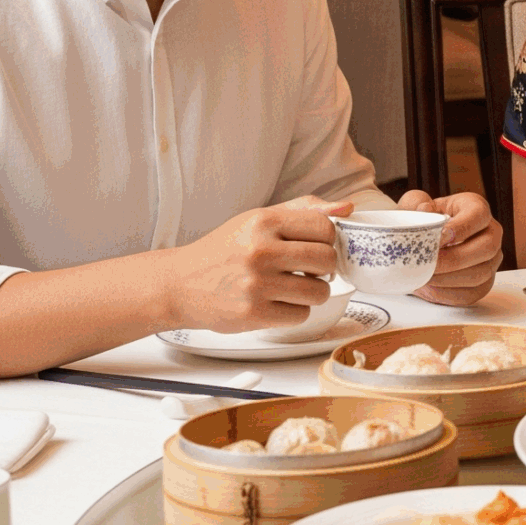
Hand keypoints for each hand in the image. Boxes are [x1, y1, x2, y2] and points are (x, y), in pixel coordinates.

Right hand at [165, 198, 349, 332]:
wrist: (179, 283)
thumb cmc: (224, 250)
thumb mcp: (258, 219)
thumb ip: (303, 210)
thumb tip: (346, 209)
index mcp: (263, 222)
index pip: (325, 228)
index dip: (327, 239)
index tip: (316, 246)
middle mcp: (260, 251)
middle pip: (327, 260)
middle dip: (324, 267)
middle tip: (308, 269)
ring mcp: (256, 284)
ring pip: (319, 292)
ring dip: (312, 292)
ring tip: (291, 286)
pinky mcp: (253, 314)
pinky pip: (301, 315)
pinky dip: (294, 311)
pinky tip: (276, 301)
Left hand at [398, 190, 503, 304]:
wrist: (422, 245)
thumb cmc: (421, 223)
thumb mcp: (414, 206)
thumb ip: (415, 202)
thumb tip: (424, 210)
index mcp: (476, 209)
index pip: (479, 215)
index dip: (462, 227)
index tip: (440, 238)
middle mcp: (491, 234)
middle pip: (487, 248)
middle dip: (455, 259)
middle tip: (428, 264)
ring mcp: (490, 261)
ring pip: (480, 274)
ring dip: (448, 279)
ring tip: (423, 278)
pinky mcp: (483, 284)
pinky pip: (471, 294)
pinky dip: (447, 294)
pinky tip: (428, 288)